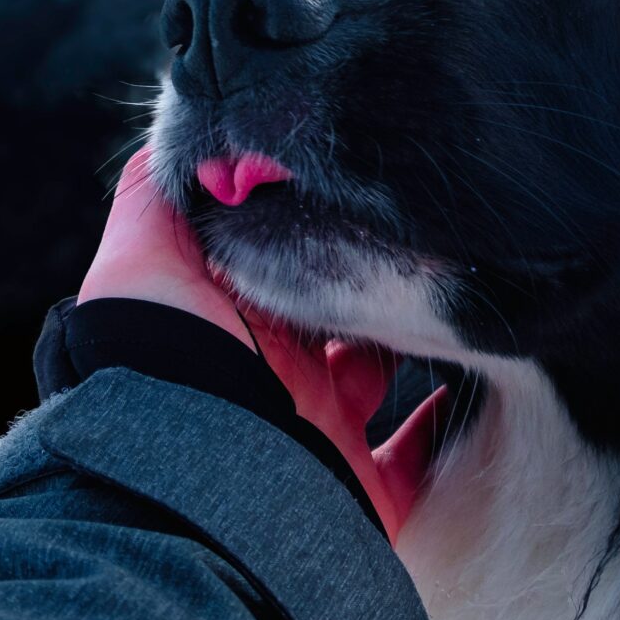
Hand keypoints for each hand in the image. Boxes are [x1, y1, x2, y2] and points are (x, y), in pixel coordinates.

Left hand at [78, 150, 444, 535]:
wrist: (189, 482)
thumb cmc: (161, 362)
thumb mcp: (140, 259)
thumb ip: (157, 193)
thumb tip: (181, 132)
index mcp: (228, 325)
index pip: (276, 261)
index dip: (309, 221)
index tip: (355, 180)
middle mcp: (273, 379)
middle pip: (333, 315)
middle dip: (368, 274)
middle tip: (420, 229)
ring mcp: (319, 433)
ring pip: (379, 376)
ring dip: (413, 340)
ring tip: (457, 289)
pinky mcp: (362, 488)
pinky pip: (420, 458)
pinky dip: (448, 422)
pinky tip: (479, 380)